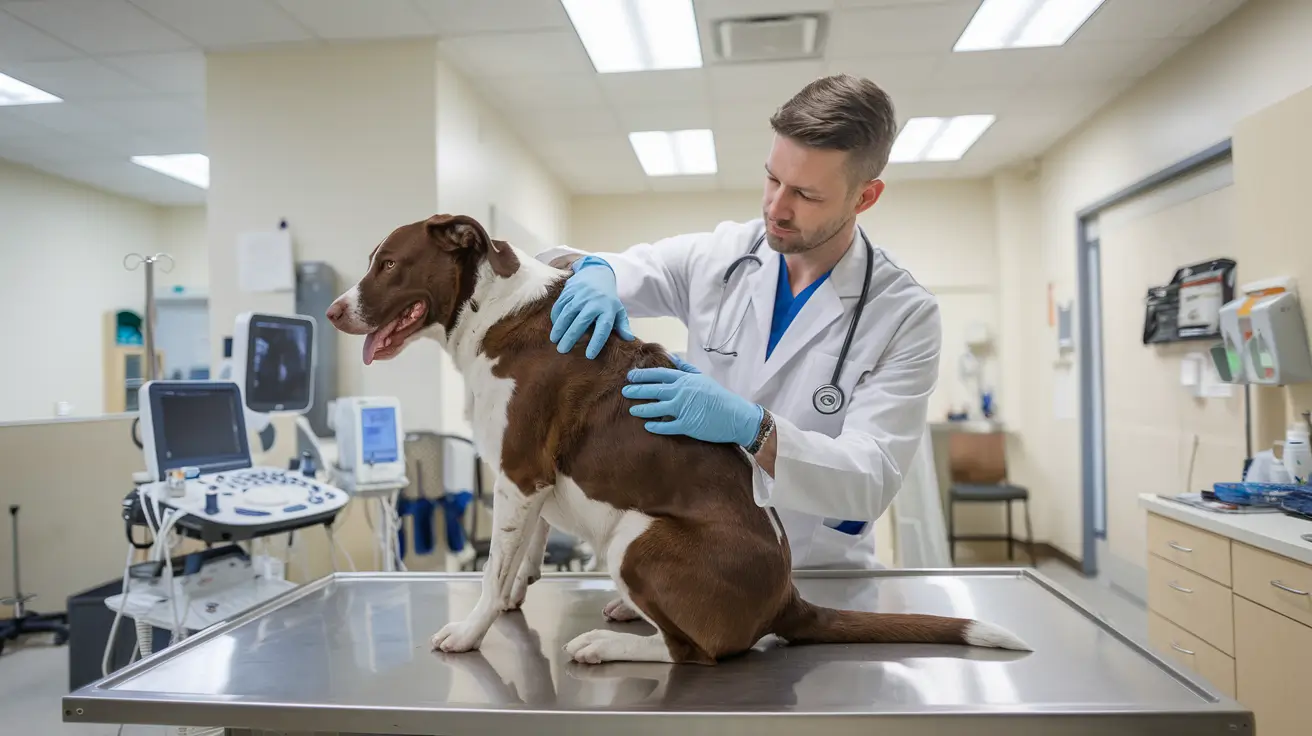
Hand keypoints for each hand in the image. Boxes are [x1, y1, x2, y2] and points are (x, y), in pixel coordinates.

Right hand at [549, 256, 634, 358]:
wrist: (596, 273)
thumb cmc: (608, 298)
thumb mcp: (618, 310)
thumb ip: (622, 325)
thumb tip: (629, 339)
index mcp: (608, 309)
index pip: (603, 328)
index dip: (596, 342)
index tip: (589, 355)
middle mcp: (594, 302)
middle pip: (581, 322)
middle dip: (571, 337)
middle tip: (562, 350)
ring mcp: (580, 295)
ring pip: (568, 313)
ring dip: (560, 328)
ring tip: (555, 340)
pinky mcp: (569, 290)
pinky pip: (560, 305)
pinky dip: (556, 317)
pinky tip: (554, 327)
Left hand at [622, 355, 763, 445]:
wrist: (736, 416)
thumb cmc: (719, 397)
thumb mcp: (702, 378)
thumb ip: (685, 369)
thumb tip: (672, 358)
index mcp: (686, 380)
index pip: (660, 374)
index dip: (643, 375)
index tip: (631, 376)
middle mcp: (682, 392)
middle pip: (654, 390)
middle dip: (637, 390)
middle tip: (625, 390)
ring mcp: (684, 409)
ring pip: (657, 408)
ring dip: (643, 409)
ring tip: (632, 410)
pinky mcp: (687, 425)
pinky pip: (666, 426)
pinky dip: (656, 426)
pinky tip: (647, 426)